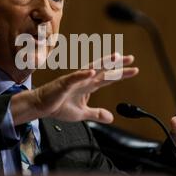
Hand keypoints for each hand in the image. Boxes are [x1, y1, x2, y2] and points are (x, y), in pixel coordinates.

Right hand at [11, 53, 138, 124]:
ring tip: (115, 57)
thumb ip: (96, 113)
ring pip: (91, 69)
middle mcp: (84, 80)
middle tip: (131, 58)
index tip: (134, 70)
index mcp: (89, 86)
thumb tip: (111, 117)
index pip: (108, 78)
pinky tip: (92, 71)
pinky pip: (75, 78)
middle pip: (104, 70)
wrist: (41, 106)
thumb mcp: (82, 113)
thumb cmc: (59, 106)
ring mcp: (75, 80)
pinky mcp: (64, 83)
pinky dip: (83, 74)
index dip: (121, 74)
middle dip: (117, 65)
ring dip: (103, 63)